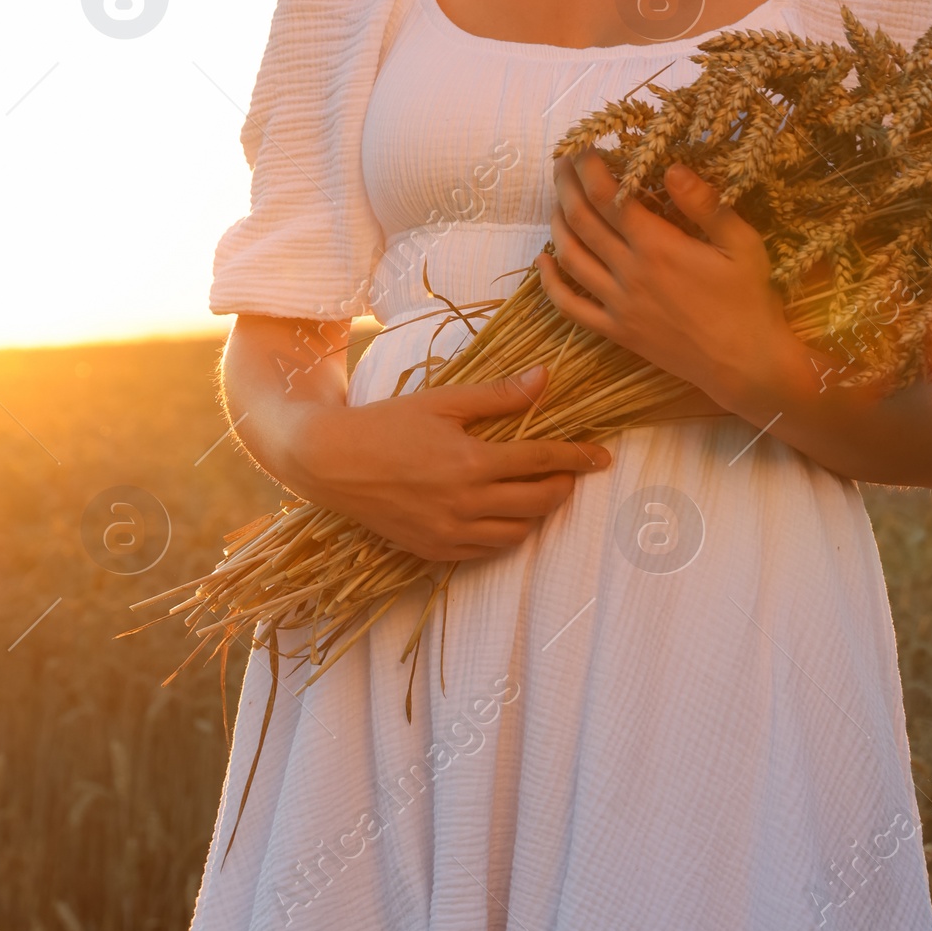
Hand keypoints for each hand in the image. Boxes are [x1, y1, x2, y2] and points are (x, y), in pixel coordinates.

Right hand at [289, 364, 610, 564]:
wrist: (331, 462)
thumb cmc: (386, 424)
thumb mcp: (443, 401)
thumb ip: (498, 396)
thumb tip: (545, 379)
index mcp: (471, 462)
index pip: (541, 460)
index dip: (577, 457)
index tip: (600, 456)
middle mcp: (465, 504)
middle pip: (538, 502)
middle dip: (563, 486)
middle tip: (568, 472)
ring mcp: (449, 532)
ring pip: (517, 534)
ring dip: (537, 513)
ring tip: (538, 492)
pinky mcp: (433, 550)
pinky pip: (486, 552)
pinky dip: (505, 536)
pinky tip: (504, 517)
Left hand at [537, 153, 813, 422]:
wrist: (745, 364)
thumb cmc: (749, 301)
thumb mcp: (741, 244)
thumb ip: (705, 204)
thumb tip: (671, 167)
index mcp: (658, 246)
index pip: (608, 196)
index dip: (590, 168)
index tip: (585, 147)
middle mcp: (629, 272)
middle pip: (582, 220)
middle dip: (567, 185)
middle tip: (562, 162)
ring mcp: (618, 304)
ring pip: (571, 257)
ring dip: (557, 224)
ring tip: (557, 200)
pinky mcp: (616, 331)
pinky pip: (570, 307)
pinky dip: (550, 282)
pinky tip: (544, 260)